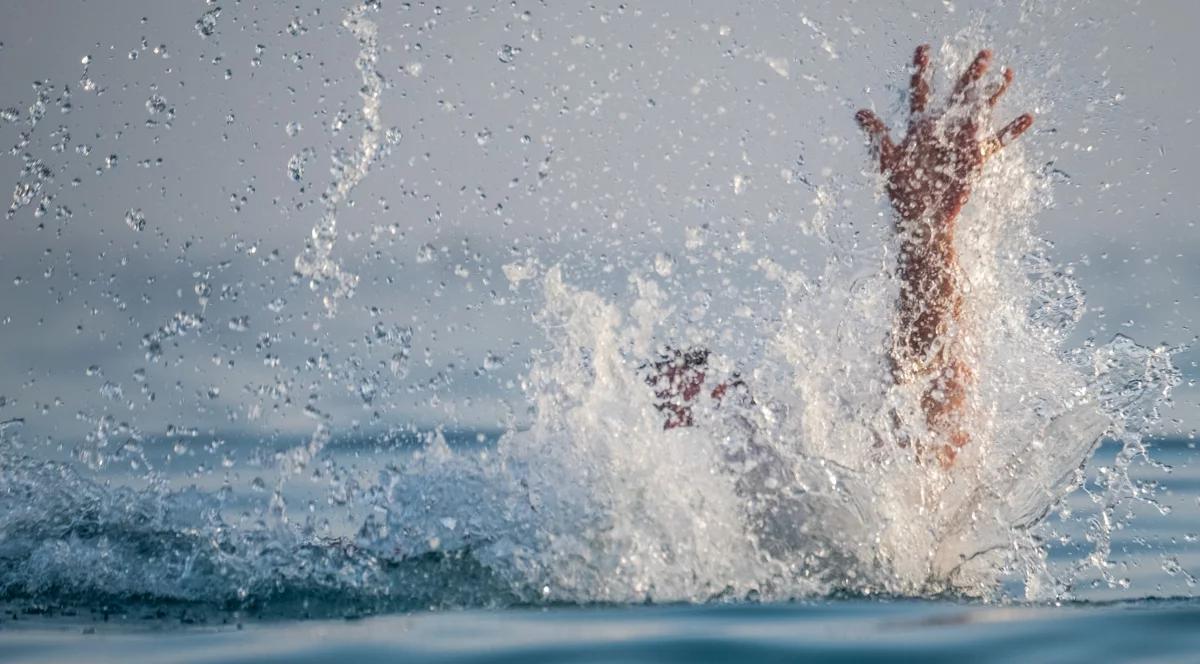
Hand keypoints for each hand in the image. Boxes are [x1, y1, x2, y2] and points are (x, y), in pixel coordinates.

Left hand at [855, 46, 1032, 223]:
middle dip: (970, 75)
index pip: (920, 93)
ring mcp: (960, 142)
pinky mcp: (974, 158)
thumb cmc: (903, 190)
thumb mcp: (889, 160)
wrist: (921, 216)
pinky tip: (1028, 117)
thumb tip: (859, 112)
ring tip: (1008, 73)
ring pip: (981, 111)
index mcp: (920, 128)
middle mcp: (942, 131)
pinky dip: (1011, 131)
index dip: (921, 71)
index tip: (924, 48)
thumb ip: (879, 134)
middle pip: (958, 96)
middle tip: (985, 53)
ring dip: (995, 93)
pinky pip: (996, 142)